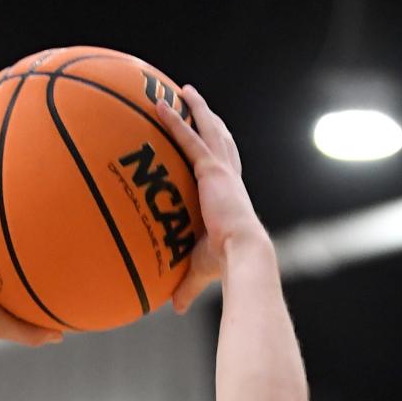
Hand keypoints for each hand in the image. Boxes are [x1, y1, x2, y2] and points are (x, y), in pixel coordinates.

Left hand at [156, 85, 267, 312]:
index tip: (209, 137)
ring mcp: (220, 170)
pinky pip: (188, 139)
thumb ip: (186, 286)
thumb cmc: (226, 265)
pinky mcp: (210, 170)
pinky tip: (159, 107)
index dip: (218, 149)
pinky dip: (174, 122)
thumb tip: (174, 309)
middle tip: (194, 101)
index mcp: (229, 195)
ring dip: (195, 109)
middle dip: (208, 118)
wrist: (242, 253)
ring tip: (180, 91)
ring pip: (208, 130)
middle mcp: (228, 177)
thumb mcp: (200, 271)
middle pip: (220, 138)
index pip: (224, 166)